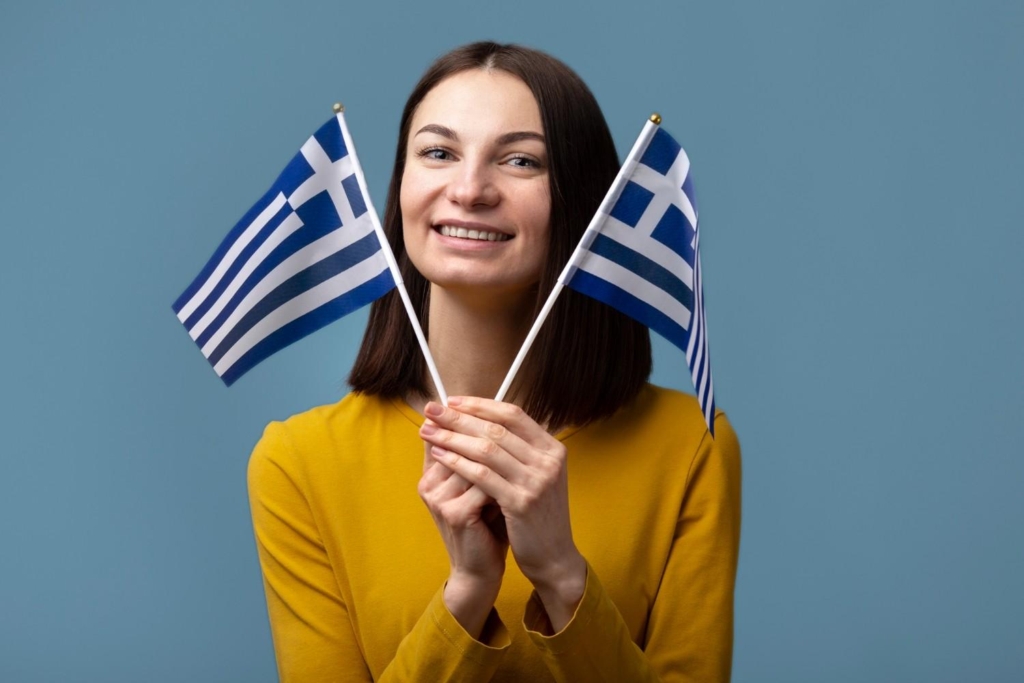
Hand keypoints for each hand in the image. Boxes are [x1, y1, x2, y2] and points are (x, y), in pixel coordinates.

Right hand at [418, 420, 508, 637]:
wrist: (480, 570)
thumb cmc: (484, 525)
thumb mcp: (480, 488)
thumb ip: (481, 460)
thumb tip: (498, 421)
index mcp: (431, 474)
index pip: (446, 432)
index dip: (463, 414)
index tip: (485, 399)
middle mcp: (429, 483)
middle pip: (457, 440)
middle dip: (481, 425)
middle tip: (510, 416)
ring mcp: (439, 498)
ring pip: (474, 460)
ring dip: (497, 454)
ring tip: (518, 451)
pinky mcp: (454, 514)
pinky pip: (483, 483)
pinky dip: (502, 479)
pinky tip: (516, 478)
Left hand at [420, 397, 586, 630]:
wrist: (554, 556)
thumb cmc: (537, 514)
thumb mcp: (535, 476)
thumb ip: (515, 450)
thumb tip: (476, 420)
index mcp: (552, 449)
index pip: (513, 414)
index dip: (480, 405)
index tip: (453, 401)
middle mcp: (548, 461)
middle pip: (496, 428)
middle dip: (459, 417)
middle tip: (432, 410)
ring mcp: (537, 481)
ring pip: (486, 449)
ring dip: (452, 437)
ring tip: (428, 431)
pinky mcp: (522, 502)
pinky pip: (482, 475)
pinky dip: (457, 462)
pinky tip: (439, 456)